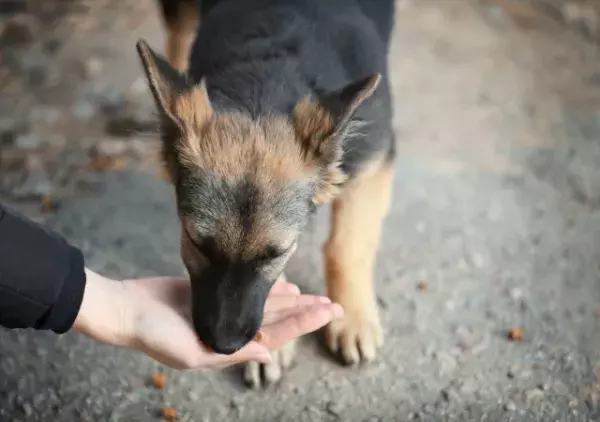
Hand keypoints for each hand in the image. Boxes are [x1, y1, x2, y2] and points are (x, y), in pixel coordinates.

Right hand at [74, 269, 343, 369]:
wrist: (126, 308)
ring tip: (316, 297)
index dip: (303, 324)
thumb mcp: (190, 353)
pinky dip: (267, 288)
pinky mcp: (214, 291)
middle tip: (335, 304)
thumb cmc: (153, 333)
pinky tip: (285, 284)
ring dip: (292, 301)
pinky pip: (247, 288)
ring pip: (266, 304)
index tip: (328, 312)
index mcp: (228, 346)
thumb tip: (266, 351)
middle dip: (306, 313)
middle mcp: (230, 328)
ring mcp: (223, 308)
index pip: (275, 334)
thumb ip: (230, 351)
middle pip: (277, 319)